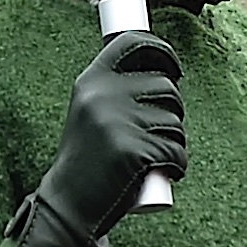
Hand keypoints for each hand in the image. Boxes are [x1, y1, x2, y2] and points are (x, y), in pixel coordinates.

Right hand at [10, 32, 185, 246]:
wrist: (69, 204)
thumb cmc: (89, 158)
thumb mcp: (92, 113)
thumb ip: (116, 91)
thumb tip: (167, 73)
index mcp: (92, 80)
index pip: (134, 43)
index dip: (163, 50)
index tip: (175, 69)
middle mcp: (103, 95)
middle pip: (167, 87)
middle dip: (174, 112)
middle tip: (157, 135)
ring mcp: (118, 122)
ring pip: (176, 123)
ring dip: (176, 143)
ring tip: (152, 158)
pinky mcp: (134, 151)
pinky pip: (176, 152)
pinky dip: (177, 166)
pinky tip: (163, 173)